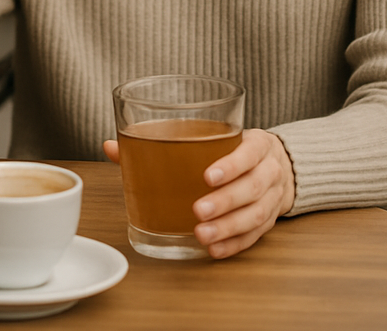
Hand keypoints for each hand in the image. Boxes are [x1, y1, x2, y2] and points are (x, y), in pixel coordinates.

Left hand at [103, 129, 294, 258]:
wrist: (274, 162)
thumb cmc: (228, 147)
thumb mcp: (207, 135)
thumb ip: (163, 139)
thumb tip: (112, 147)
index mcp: (255, 144)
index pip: (248, 152)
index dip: (231, 165)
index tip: (207, 176)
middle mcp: (270, 171)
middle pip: (252, 188)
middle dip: (224, 202)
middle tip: (197, 211)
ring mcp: (273, 198)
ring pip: (255, 216)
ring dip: (228, 228)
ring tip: (201, 236)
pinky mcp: (269, 220)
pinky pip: (255, 236)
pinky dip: (234, 244)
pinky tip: (213, 250)